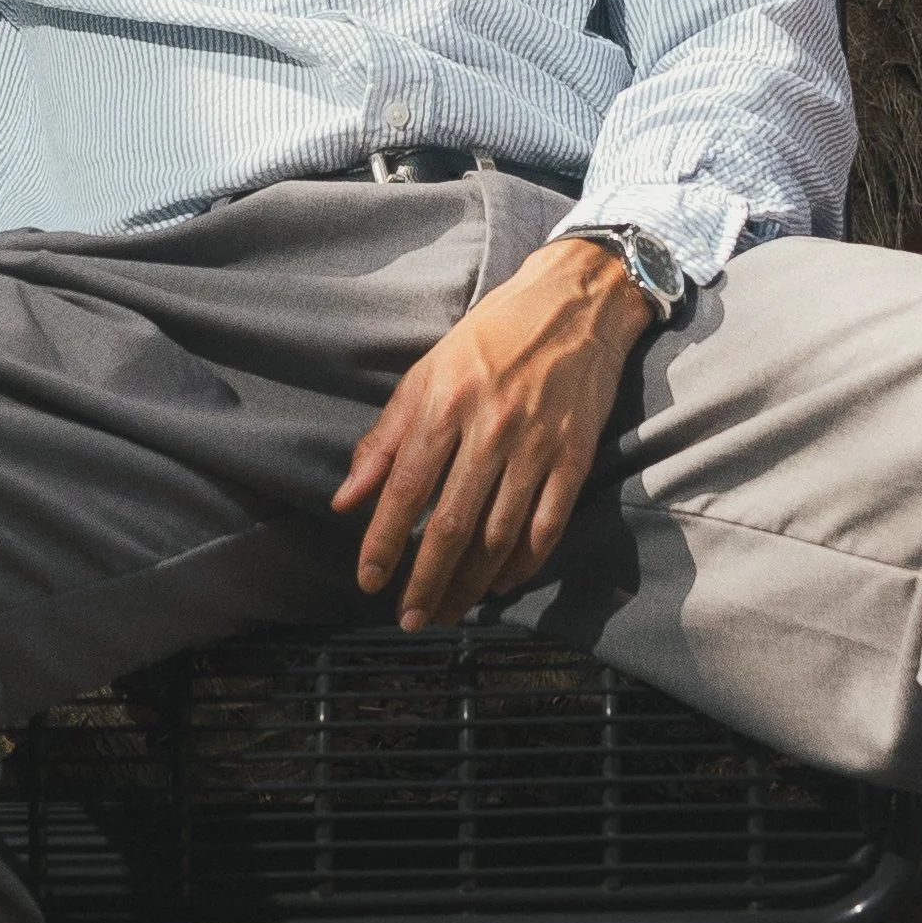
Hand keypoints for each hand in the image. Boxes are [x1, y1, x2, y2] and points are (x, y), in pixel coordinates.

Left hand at [330, 236, 655, 628]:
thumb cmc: (489, 338)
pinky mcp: (575, 457)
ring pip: (498, 537)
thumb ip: (385, 440)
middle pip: (451, 526)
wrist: (573, 304)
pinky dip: (522, 566)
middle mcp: (489, 429)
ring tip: (449, 611)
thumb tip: (346, 500)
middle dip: (426, 582)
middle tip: (409, 619)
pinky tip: (500, 585)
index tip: (368, 582)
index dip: (383, 543)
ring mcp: (537, 446)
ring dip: (470, 584)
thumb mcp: (425, 374)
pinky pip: (546, 528)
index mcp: (444, 404)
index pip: (405, 490)